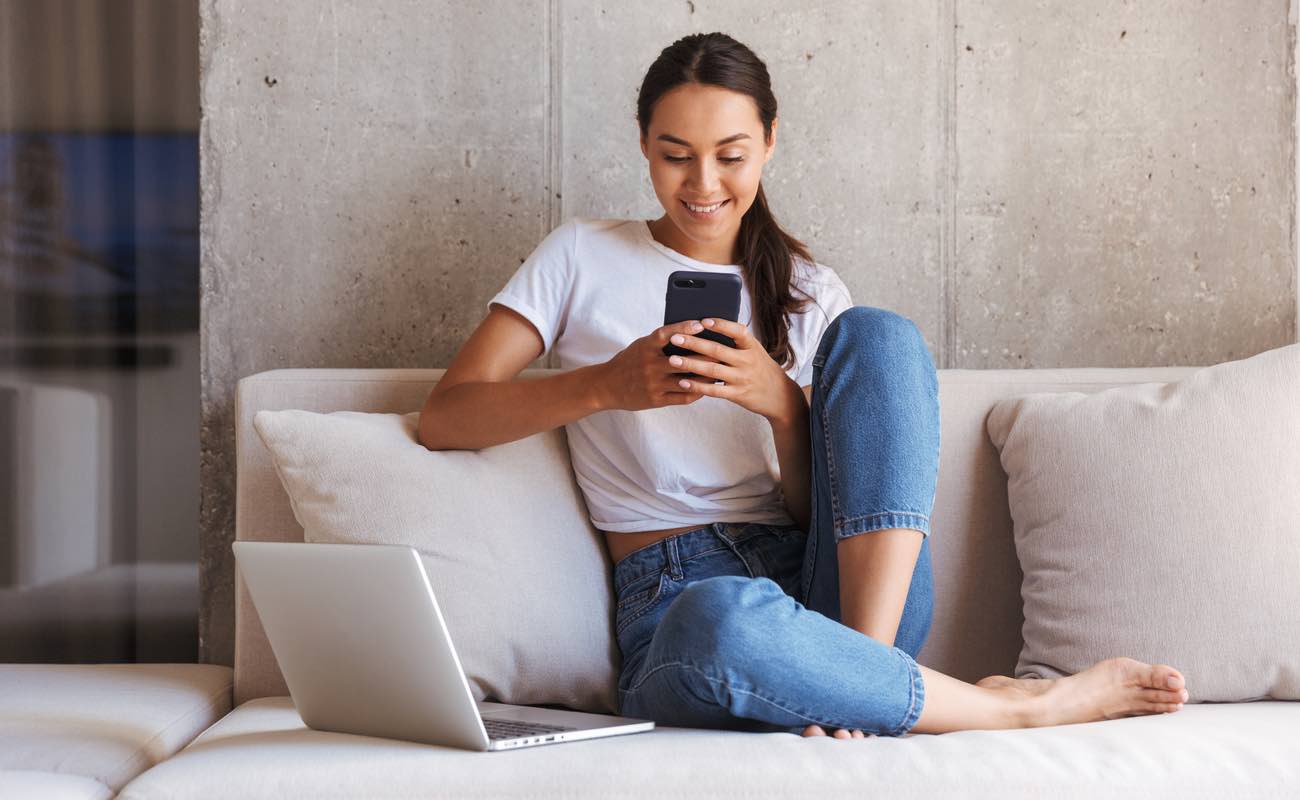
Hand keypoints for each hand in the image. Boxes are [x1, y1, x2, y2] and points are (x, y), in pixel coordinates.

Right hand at [593, 319, 719, 411]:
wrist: (607, 386)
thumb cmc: (628, 362)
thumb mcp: (640, 346)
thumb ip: (660, 341)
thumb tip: (688, 332)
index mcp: (645, 347)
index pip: (666, 334)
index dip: (683, 328)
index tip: (700, 324)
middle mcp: (649, 365)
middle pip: (682, 360)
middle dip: (704, 356)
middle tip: (722, 351)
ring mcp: (653, 384)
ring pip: (685, 381)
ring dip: (704, 377)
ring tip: (720, 372)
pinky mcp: (655, 399)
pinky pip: (681, 397)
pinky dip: (696, 392)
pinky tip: (706, 388)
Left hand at [664, 317, 802, 423]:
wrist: (779, 395)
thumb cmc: (760, 368)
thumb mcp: (754, 351)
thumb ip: (736, 342)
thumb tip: (707, 327)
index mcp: (752, 346)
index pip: (737, 331)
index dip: (721, 325)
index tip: (703, 320)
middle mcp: (747, 361)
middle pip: (717, 350)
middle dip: (694, 343)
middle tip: (675, 338)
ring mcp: (742, 378)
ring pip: (712, 370)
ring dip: (691, 364)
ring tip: (672, 359)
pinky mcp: (737, 395)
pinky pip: (714, 390)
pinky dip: (697, 386)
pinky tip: (683, 382)